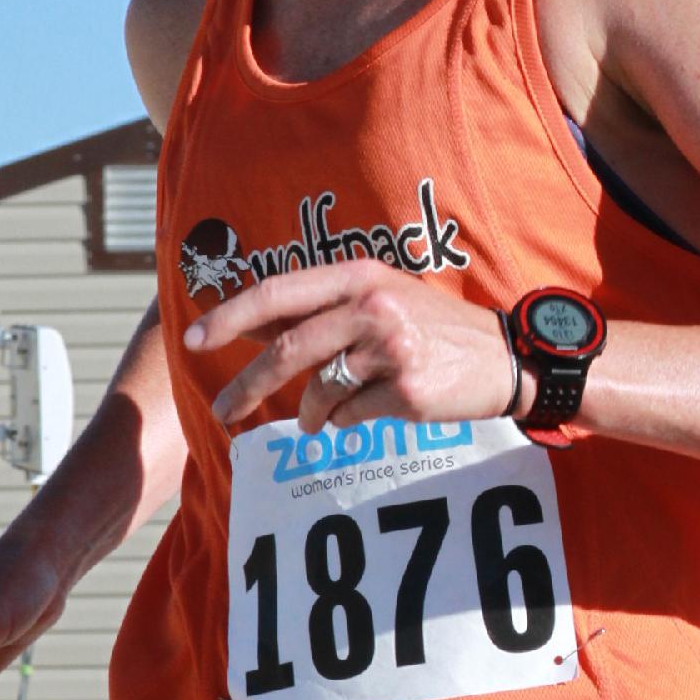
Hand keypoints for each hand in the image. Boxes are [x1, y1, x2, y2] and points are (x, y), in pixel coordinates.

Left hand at [183, 264, 522, 433]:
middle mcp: (372, 306)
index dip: (230, 316)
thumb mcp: (380, 297)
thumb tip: (248, 325)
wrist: (506, 357)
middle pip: (287, 349)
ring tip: (314, 420)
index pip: (278, 293)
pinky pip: (349, 416)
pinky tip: (357, 417)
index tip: (194, 338)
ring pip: (318, 390)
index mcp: (359, 276)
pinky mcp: (407, 391)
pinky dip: (341, 423)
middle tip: (221, 408)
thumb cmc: (433, 328)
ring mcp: (391, 349)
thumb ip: (320, 308)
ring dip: (307, 412)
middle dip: (246, 384)